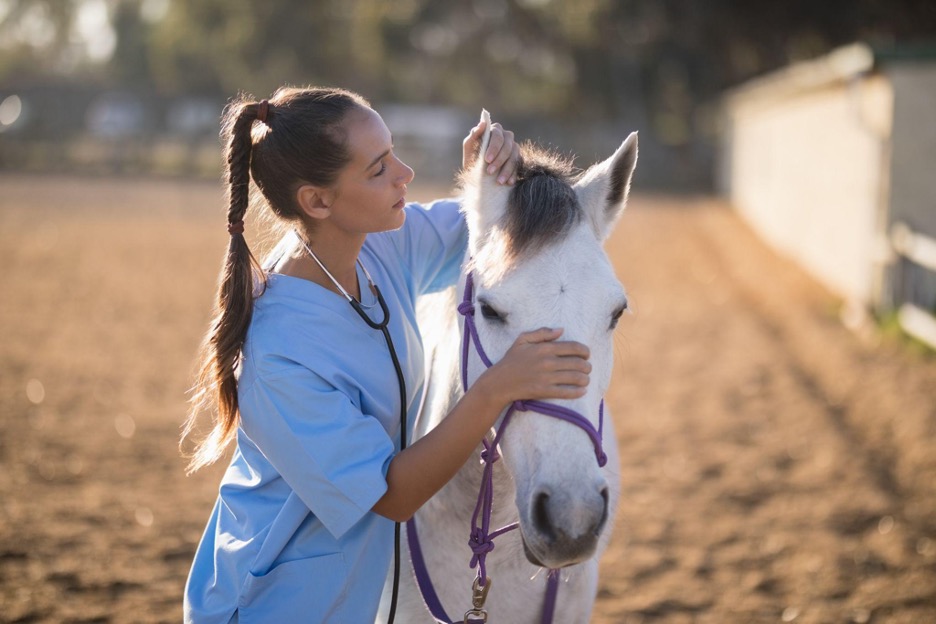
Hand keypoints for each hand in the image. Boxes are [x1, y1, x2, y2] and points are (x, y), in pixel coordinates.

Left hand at [463, 120, 520, 184]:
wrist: (478, 174)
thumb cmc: (472, 157)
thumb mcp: (469, 147)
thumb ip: (474, 135)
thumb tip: (482, 124)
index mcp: (495, 130)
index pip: (497, 135)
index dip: (493, 147)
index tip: (487, 159)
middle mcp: (507, 136)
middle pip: (507, 146)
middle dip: (499, 160)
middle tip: (490, 172)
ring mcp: (514, 147)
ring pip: (514, 156)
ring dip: (507, 169)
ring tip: (499, 181)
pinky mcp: (519, 159)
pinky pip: (519, 166)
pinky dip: (513, 174)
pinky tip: (509, 182)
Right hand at [476, 328, 590, 406]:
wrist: (499, 382)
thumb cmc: (511, 360)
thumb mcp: (522, 340)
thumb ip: (542, 333)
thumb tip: (561, 330)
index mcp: (544, 348)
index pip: (574, 347)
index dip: (585, 351)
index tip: (586, 354)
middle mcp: (548, 362)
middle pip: (578, 363)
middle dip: (587, 366)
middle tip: (587, 368)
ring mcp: (546, 378)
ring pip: (575, 378)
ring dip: (585, 379)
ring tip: (585, 379)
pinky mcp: (544, 391)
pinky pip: (566, 392)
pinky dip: (578, 392)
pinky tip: (582, 391)